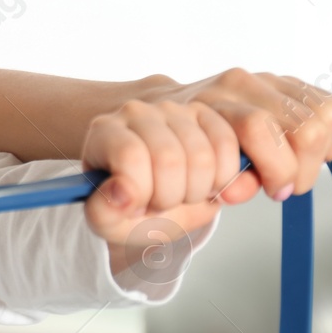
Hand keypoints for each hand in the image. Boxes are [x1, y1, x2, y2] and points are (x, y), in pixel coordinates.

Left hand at [81, 99, 261, 275]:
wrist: (159, 202)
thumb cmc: (129, 208)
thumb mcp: (109, 222)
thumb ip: (103, 213)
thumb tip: (123, 192)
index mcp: (104, 132)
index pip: (131, 156)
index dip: (142, 192)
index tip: (136, 207)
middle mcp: (137, 112)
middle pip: (169, 158)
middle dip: (171, 197)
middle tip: (160, 202)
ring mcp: (174, 110)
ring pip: (203, 156)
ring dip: (198, 190)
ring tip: (180, 193)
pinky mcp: (206, 114)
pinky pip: (228, 144)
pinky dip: (225, 177)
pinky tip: (207, 185)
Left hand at [136, 68, 331, 200]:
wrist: (179, 106)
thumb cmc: (192, 142)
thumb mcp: (198, 168)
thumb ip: (225, 182)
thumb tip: (241, 193)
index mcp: (214, 104)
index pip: (260, 128)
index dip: (278, 168)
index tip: (275, 191)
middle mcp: (244, 84)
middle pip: (306, 127)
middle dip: (304, 169)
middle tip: (286, 185)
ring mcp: (271, 79)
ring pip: (327, 116)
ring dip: (320, 154)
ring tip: (294, 166)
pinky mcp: (294, 82)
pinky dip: (331, 138)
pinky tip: (303, 150)